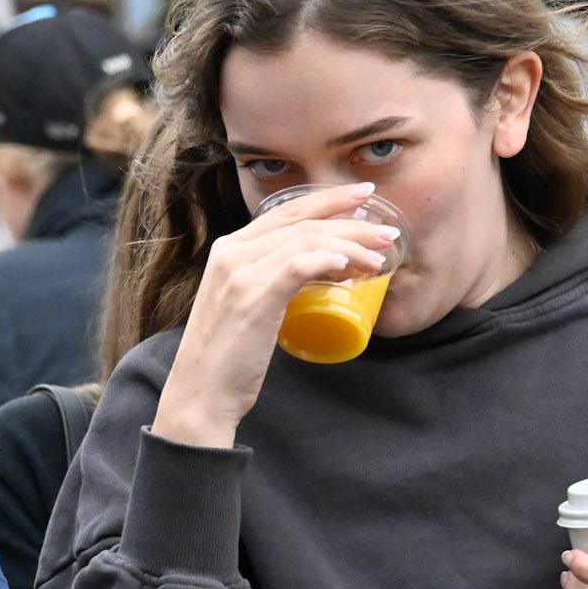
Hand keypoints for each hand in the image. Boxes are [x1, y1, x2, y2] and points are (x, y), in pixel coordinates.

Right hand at [153, 182, 392, 447]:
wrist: (201, 393)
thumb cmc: (228, 355)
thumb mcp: (244, 303)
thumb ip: (268, 281)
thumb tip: (314, 272)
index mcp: (229, 249)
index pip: (285, 211)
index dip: (328, 199)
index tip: (362, 195)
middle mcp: (231, 253)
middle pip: (301, 222)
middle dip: (350, 220)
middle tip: (386, 230)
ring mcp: (239, 274)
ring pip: (305, 241)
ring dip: (350, 244)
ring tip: (380, 254)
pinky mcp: (252, 299)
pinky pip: (296, 266)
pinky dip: (326, 259)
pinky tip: (349, 263)